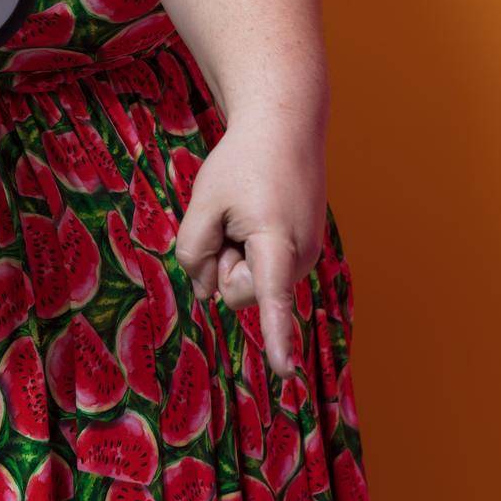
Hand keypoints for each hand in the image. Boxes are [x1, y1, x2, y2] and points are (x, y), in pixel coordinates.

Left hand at [174, 107, 327, 378]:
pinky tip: (258, 212)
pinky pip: (262, 264)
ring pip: (250, 278)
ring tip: (247, 209)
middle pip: (238, 291)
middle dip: (223, 262)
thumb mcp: (204, 202)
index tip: (285, 373)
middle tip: (228, 215)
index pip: (271, 298)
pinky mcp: (303, 250)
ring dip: (237, 251)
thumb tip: (204, 291)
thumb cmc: (242, 163)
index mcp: (276, 243)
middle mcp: (300, 258)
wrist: (284, 127)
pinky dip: (250, 244)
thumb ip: (195, 250)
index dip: (277, 337)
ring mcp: (306, 255)